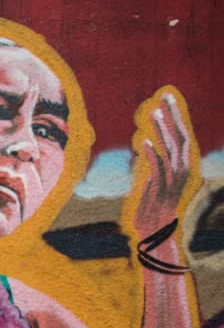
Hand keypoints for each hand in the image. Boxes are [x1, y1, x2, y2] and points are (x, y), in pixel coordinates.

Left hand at [132, 90, 193, 252]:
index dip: (176, 116)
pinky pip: (158, 168)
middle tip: (164, 95)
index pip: (183, 135)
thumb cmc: (152, 207)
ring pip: (170, 149)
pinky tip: (143, 141)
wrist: (154, 232)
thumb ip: (155, 166)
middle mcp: (183, 170)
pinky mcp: (162, 189)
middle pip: (181, 136)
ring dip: (161, 130)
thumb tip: (149, 150)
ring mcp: (174, 180)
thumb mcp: (154, 182)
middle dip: (174, 115)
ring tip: (153, 113)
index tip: (167, 98)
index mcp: (182, 166)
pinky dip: (152, 153)